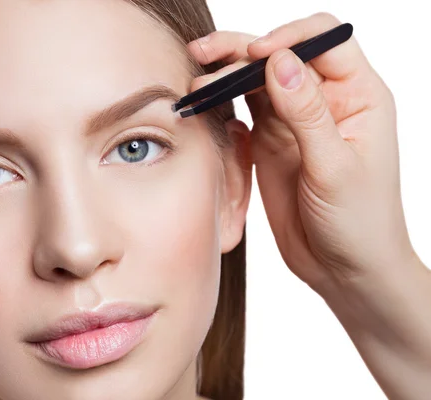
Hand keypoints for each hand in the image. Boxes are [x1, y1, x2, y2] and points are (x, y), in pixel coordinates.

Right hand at [187, 12, 417, 295]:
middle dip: (243, 48)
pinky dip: (222, 104)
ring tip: (196, 80)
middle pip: (281, 54)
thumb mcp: (335, 167)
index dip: (288, 38)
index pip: (324, 41)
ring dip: (226, 74)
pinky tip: (204, 106)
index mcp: (358, 95)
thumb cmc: (360, 221)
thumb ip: (307, 113)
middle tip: (204, 52)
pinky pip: (242, 110)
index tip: (257, 54)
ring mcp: (292, 121)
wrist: (343, 268)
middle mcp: (325, 100)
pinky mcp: (268, 142)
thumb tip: (279, 62)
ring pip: (256, 79)